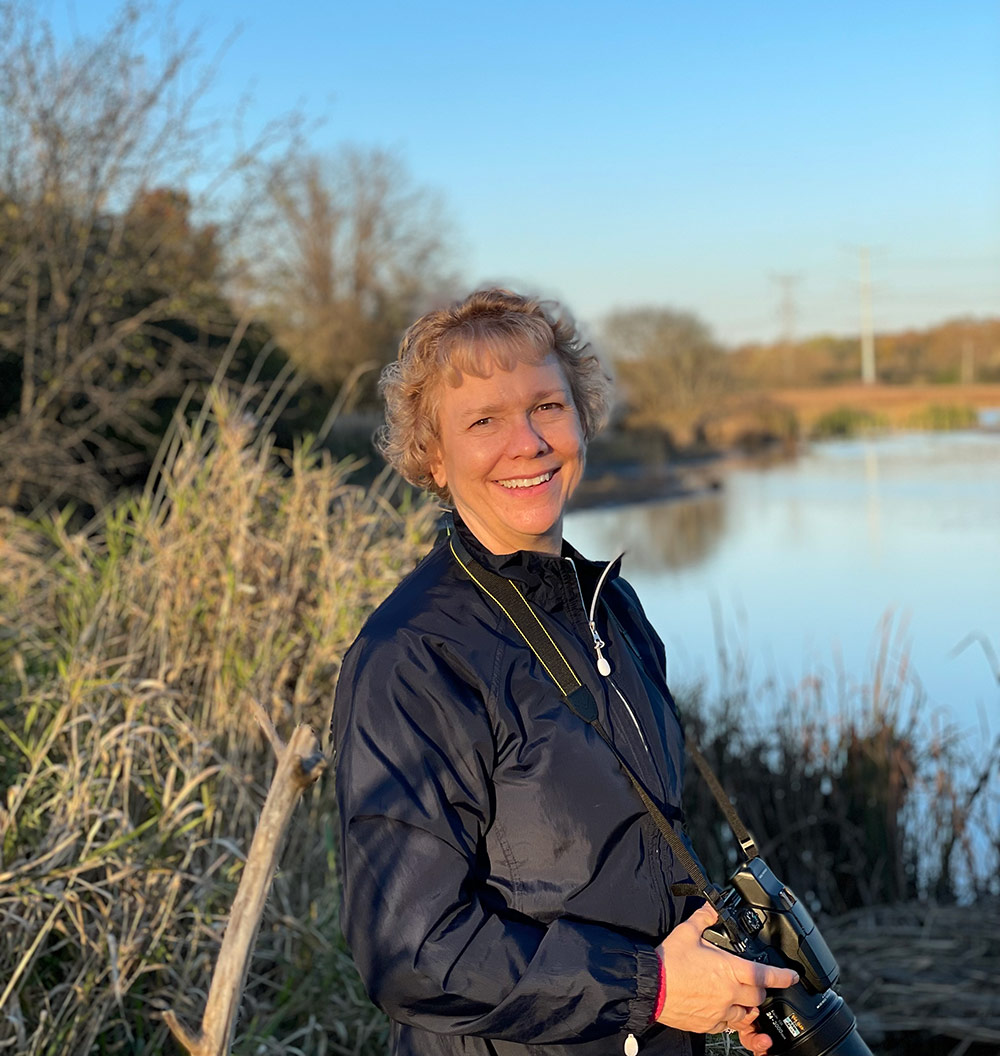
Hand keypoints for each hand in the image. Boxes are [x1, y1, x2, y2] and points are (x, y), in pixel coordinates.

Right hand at [653, 901, 798, 1045]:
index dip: (783, 976)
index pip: (764, 974)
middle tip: (752, 982)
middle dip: (759, 989)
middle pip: (758, 996)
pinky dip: (729, 1018)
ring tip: (738, 997)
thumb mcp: (687, 932)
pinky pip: (728, 1026)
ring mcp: (720, 1011)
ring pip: (747, 1015)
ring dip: (747, 1006)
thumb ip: (704, 917)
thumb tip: (711, 907)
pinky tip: (721, 1009)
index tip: (792, 976)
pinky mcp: (708, 1024)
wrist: (650, 986)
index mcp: (728, 969)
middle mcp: (729, 993)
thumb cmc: (668, 960)